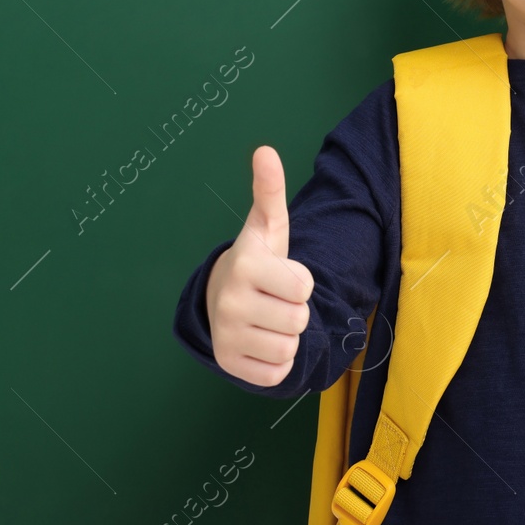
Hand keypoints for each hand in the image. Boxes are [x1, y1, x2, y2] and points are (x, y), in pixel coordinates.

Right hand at [204, 145, 314, 386]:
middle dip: (296, 311)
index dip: (301, 282)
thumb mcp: (267, 227)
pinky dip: (277, 362)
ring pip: (289, 348)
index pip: (304, 287)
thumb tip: (266, 150)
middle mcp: (229, 302)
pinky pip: (277, 373)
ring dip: (288, 337)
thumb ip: (270, 190)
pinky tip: (261, 341)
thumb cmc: (258, 262)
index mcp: (244, 266)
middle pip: (299, 320)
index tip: (282, 276)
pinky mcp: (229, 365)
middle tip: (275, 300)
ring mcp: (226, 336)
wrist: (220, 299)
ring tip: (269, 319)